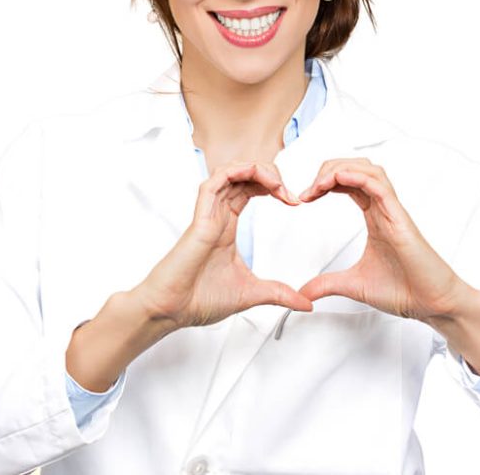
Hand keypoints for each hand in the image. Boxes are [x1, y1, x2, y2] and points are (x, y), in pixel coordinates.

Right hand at [134, 161, 313, 332]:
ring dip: (256, 169)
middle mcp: (218, 214)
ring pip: (229, 171)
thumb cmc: (200, 298)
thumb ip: (280, 294)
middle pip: (243, 174)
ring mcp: (208, 214)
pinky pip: (212, 182)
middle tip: (288, 192)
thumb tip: (306, 303)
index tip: (294, 201)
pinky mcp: (199, 218)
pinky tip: (254, 176)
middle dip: (270, 174)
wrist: (173, 310)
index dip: (274, 186)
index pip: (250, 188)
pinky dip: (234, 172)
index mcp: (227, 225)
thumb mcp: (252, 293)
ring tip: (276, 184)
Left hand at [296, 158, 467, 321]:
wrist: (432, 305)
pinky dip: (358, 176)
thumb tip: (303, 294)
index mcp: (375, 217)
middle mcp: (383, 209)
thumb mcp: (353, 285)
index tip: (304, 197)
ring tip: (320, 183)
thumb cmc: (405, 290)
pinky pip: (380, 186)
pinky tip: (339, 180)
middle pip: (356, 168)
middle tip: (308, 190)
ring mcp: (393, 211)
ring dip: (341, 169)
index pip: (348, 183)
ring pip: (369, 170)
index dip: (323, 182)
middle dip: (328, 170)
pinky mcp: (400, 219)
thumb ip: (327, 285)